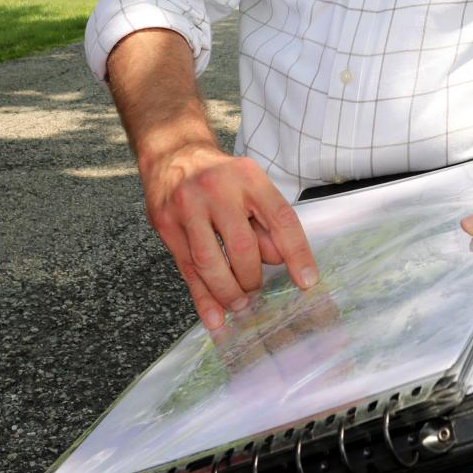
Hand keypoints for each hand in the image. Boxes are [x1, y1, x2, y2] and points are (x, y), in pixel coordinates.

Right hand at [142, 139, 318, 330]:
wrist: (173, 154)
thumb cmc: (220, 176)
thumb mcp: (250, 185)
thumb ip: (266, 221)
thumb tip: (281, 261)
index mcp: (248, 177)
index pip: (280, 218)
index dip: (296, 253)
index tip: (306, 281)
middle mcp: (217, 189)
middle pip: (243, 247)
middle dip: (253, 278)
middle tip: (256, 289)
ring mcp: (187, 207)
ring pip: (211, 264)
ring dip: (229, 292)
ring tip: (240, 302)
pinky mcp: (165, 225)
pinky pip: (187, 270)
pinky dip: (203, 299)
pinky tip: (215, 318)